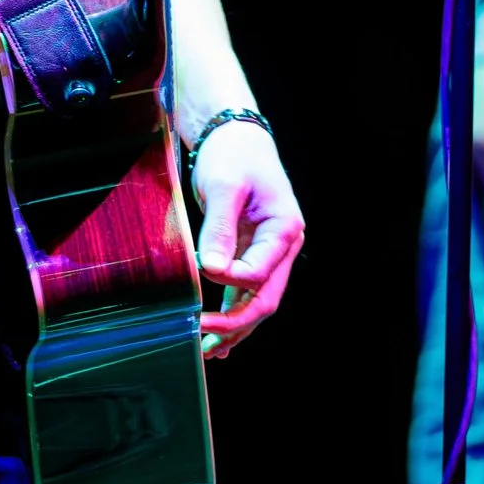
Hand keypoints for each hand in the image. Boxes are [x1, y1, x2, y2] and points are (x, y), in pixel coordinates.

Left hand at [187, 119, 303, 359]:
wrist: (234, 133)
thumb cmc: (233, 154)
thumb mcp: (224, 188)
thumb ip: (219, 229)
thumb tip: (211, 270)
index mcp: (284, 228)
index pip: (258, 272)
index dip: (227, 280)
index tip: (199, 273)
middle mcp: (282, 244)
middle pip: (265, 298)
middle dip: (236, 323)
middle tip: (205, 342)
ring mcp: (269, 250)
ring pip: (257, 299)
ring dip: (234, 325)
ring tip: (209, 350)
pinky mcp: (252, 249)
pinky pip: (246, 288)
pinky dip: (233, 309)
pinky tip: (220, 334)